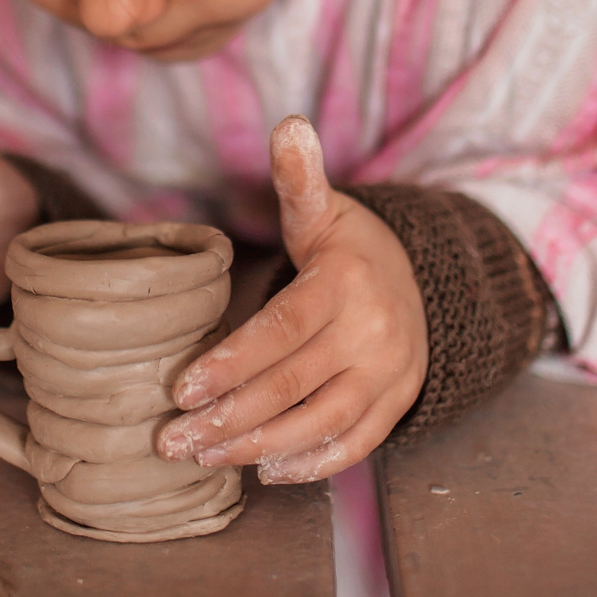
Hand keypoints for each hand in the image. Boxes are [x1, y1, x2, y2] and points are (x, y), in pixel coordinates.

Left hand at [156, 116, 427, 483]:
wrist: (425, 280)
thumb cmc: (352, 247)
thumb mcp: (325, 209)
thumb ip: (299, 176)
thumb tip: (288, 125)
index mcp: (345, 284)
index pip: (283, 330)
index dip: (232, 362)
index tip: (181, 388)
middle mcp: (372, 334)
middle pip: (293, 385)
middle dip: (227, 417)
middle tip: (170, 438)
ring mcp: (389, 375)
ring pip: (320, 424)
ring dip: (256, 447)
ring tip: (202, 456)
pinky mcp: (395, 403)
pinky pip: (355, 445)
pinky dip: (310, 464)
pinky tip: (262, 471)